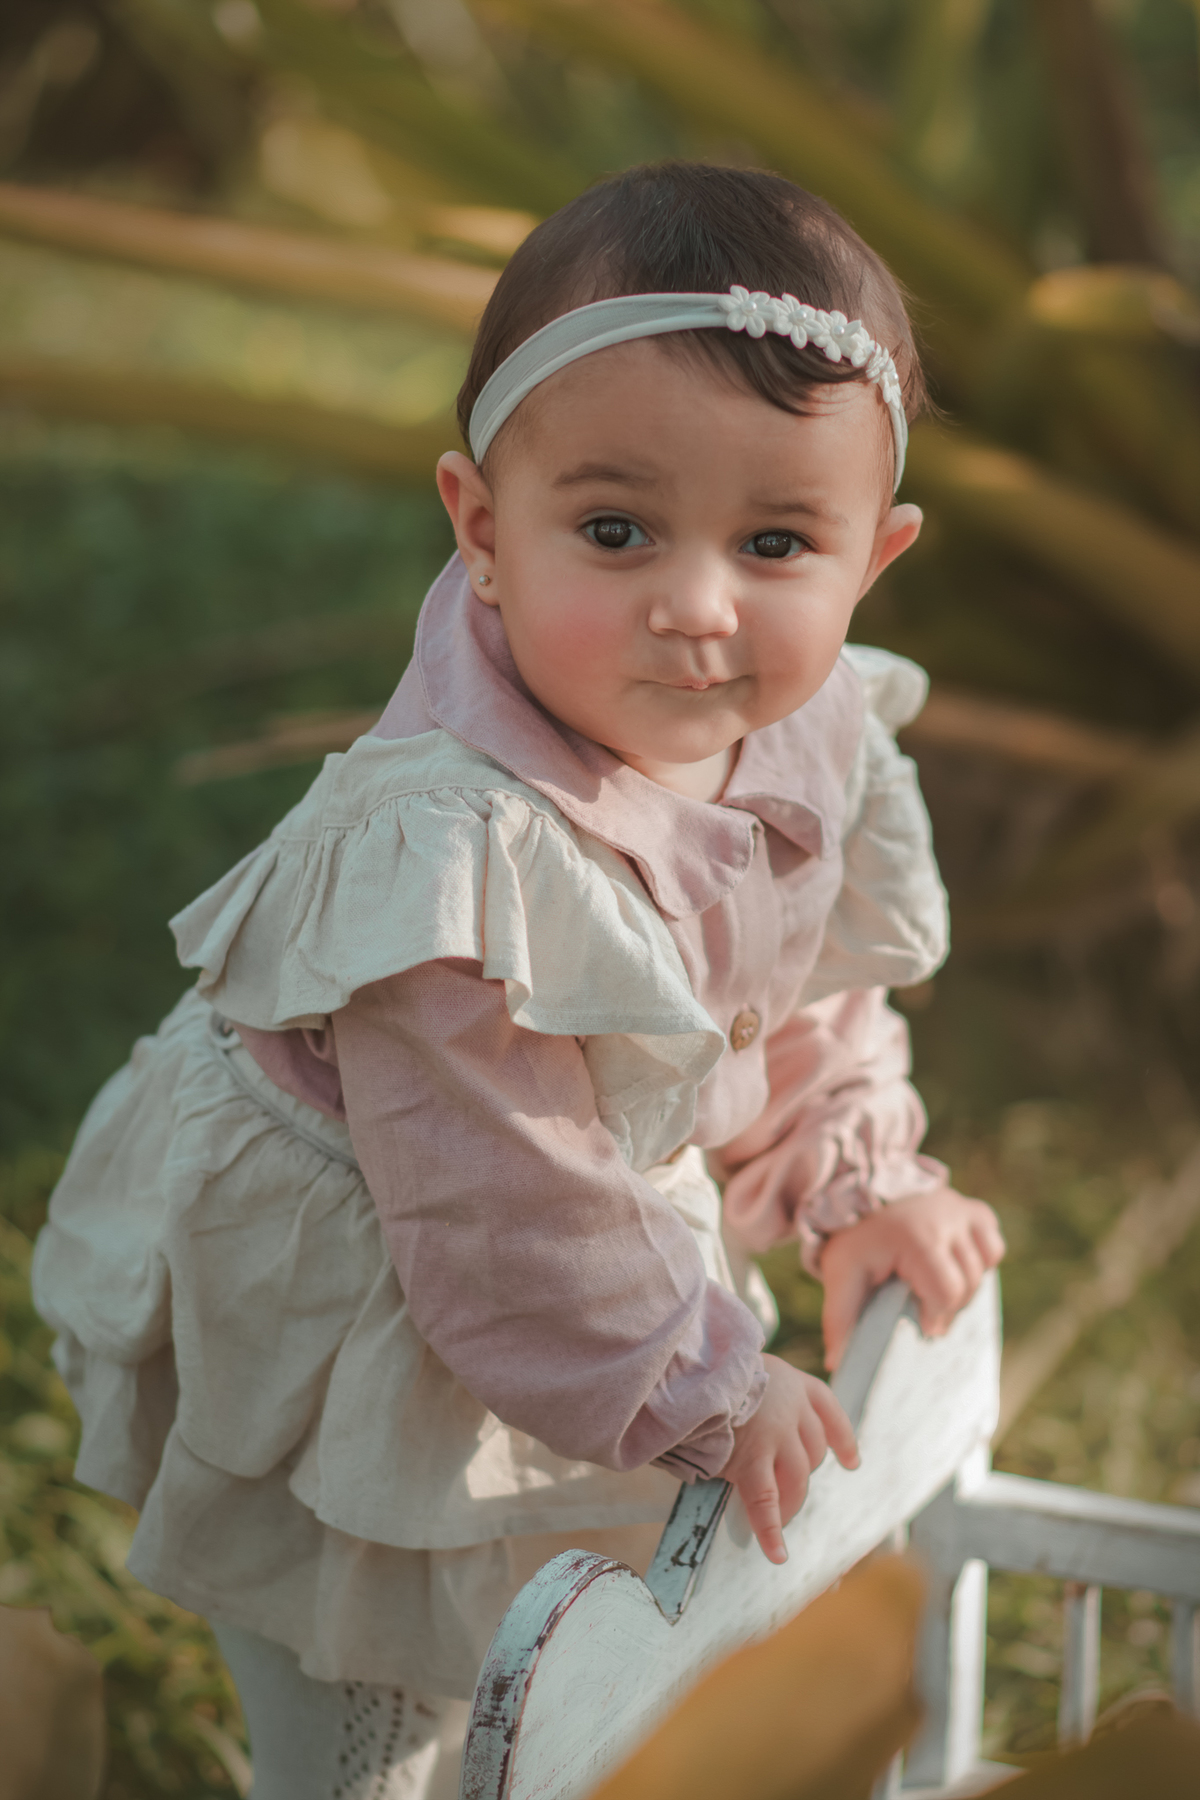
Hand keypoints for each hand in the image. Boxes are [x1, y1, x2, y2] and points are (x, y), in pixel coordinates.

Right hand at [720, 1354, 858, 1564]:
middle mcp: (790, 1407)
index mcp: (790, 1380)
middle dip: (802, 1474)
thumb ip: (759, 1393)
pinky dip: (770, 1531)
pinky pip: (765, 1502)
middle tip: (787, 1491)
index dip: (842, 1438)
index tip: (851, 1462)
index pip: (828, 1409)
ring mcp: (774, 1435)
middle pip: (812, 1450)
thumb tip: (752, 1421)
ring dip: (791, 1503)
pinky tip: (776, 1554)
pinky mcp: (751, 1460)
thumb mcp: (743, 1368)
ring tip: (781, 1521)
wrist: (689, 1366)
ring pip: (796, 1479)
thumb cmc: (706, 1367)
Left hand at [820, 1186, 1005, 1373]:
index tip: (919, 1320)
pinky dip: (979, 1262)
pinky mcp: (975, 1211)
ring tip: (934, 1287)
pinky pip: (993, 1248)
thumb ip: (840, 1317)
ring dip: (964, 1286)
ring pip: (984, 1267)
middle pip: (968, 1283)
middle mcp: (946, 1218)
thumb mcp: (841, 1274)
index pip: (947, 1291)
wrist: (865, 1194)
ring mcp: (963, 1212)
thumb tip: (838, 1363)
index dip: (935, 1314)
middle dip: (948, 1305)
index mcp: (915, 1237)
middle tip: (924, 1305)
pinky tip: (953, 1265)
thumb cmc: (856, 1241)